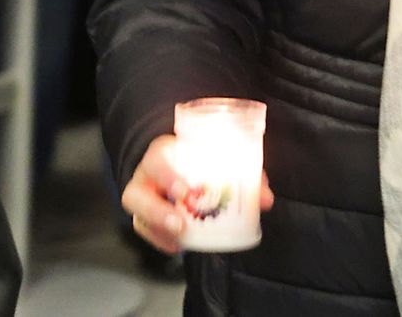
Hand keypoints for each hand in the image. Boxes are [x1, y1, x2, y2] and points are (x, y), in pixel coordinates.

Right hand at [122, 135, 275, 254]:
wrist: (175, 160)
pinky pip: (145, 231)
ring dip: (158, 229)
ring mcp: (141, 197)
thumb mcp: (216, 157)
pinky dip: (161, 241)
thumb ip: (243, 173)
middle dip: (158, 211)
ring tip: (180, 238)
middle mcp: (145, 175)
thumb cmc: (196, 157)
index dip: (168, 176)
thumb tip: (266, 199)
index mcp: (163, 153)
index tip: (186, 192)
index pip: (156, 159)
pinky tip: (178, 247)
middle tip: (181, 223)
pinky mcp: (142, 216)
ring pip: (137, 216)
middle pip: (136, 194)